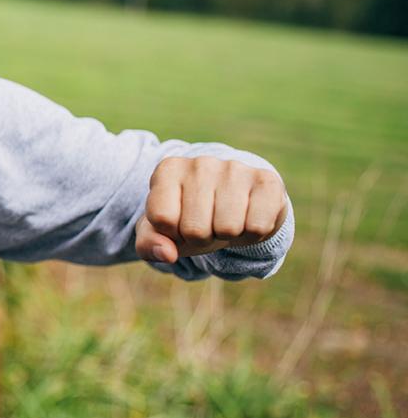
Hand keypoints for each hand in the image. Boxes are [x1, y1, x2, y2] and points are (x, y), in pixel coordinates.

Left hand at [137, 157, 286, 263]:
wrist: (234, 202)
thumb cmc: (189, 217)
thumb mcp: (160, 231)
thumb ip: (149, 244)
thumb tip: (167, 254)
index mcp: (168, 170)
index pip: (162, 219)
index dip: (172, 233)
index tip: (178, 223)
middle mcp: (200, 163)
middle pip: (195, 229)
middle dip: (200, 238)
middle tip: (206, 224)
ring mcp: (235, 168)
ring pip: (228, 229)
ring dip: (227, 236)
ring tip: (225, 220)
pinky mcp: (267, 180)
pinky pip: (257, 227)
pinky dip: (252, 234)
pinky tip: (247, 217)